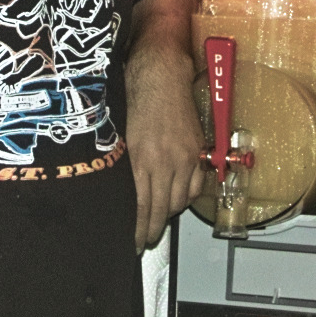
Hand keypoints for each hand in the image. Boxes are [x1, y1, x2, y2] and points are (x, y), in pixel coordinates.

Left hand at [123, 0, 204, 250]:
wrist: (160, 72)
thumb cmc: (132, 96)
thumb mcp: (119, 134)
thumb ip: (122, 164)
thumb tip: (120, 190)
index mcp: (141, 161)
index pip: (141, 207)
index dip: (138, 230)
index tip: (134, 244)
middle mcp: (164, 163)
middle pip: (161, 210)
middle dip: (152, 230)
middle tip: (145, 241)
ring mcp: (184, 158)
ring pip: (179, 200)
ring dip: (169, 214)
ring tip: (159, 221)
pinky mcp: (197, 150)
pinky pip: (195, 185)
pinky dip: (186, 196)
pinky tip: (177, 199)